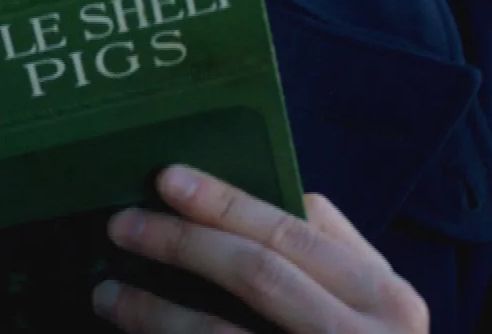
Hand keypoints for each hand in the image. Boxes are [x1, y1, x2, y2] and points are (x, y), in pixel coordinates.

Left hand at [96, 166, 427, 332]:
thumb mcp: (379, 307)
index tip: (167, 179)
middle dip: (181, 242)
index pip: (292, 232)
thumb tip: (267, 197)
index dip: (226, 202)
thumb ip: (333, 255)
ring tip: (107, 294)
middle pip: (256, 273)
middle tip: (121, 224)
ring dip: (154, 311)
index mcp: (384, 297)